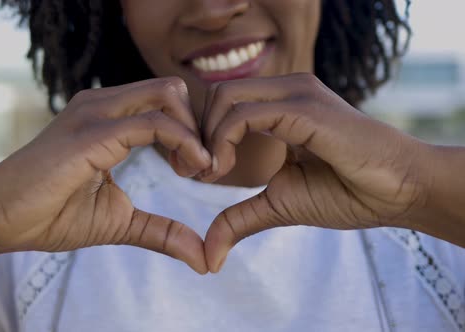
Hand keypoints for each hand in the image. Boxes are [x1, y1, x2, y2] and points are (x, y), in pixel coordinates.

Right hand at [0, 77, 211, 273]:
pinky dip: (184, 143)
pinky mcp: (92, 132)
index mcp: (108, 117)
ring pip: (169, 95)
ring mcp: (96, 113)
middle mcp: (103, 104)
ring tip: (193, 171)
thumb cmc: (50, 215)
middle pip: (174, 89)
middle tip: (202, 168)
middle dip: (200, 126)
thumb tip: (203, 259)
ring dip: (194, 133)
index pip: (168, 102)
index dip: (194, 133)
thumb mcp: (120, 221)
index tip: (201, 170)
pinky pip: (154, 123)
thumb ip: (161, 230)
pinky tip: (187, 170)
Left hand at [200, 73, 433, 271]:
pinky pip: (244, 115)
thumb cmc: (348, 193)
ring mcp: (296, 95)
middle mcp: (286, 91)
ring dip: (206, 137)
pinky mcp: (304, 110)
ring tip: (213, 172)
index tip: (199, 172)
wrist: (400, 193)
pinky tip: (226, 169)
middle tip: (197, 171)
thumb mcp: (279, 205)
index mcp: (281, 105)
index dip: (200, 134)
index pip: (222, 101)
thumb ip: (239, 219)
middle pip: (215, 94)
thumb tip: (208, 258)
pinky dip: (223, 141)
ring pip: (223, 97)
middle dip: (195, 132)